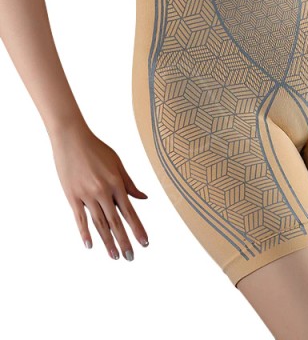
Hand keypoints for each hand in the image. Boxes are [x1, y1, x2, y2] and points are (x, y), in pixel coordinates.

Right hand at [50, 123, 148, 260]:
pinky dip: (85, 233)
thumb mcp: (117, 163)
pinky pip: (79, 218)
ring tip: (115, 256)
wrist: (72, 139)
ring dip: (107, 242)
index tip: (145, 243)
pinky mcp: (72, 196)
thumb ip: (129, 183)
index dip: (138, 229)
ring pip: (99, 224)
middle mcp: (103, 192)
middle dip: (125, 241)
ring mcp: (86, 195)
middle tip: (131, 257)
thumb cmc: (97, 149)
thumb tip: (144, 198)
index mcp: (116, 184)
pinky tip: (90, 245)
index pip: (130, 212)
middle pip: (116, 222)